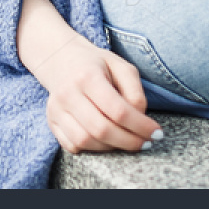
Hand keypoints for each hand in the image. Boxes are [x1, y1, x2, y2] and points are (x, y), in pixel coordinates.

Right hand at [30, 32, 161, 154]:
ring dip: (111, 147)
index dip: (140, 126)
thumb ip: (135, 92)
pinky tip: (106, 141)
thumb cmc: (98, 65)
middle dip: (128, 141)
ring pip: (85, 141)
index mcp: (88, 76)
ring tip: (127, 141)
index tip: (156, 133)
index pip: (117, 110)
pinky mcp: (51, 122)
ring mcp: (56, 109)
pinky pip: (72, 145)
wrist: (62, 59)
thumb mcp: (122, 67)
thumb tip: (140, 119)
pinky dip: (92, 149)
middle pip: (101, 129)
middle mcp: (68, 94)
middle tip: (146, 143)